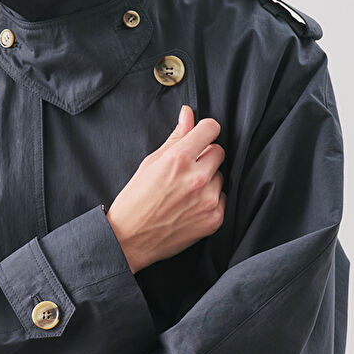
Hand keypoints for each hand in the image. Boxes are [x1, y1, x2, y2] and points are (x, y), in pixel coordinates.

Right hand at [105, 104, 225, 272]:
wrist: (130, 240)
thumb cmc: (135, 200)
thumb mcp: (151, 163)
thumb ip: (175, 137)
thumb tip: (188, 114)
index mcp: (178, 159)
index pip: (211, 128)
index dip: (204, 131)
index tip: (200, 138)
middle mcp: (197, 178)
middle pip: (219, 151)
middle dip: (205, 156)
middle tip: (186, 170)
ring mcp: (208, 200)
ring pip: (220, 176)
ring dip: (208, 179)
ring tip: (186, 192)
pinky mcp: (215, 218)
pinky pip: (223, 198)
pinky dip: (211, 200)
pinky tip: (191, 206)